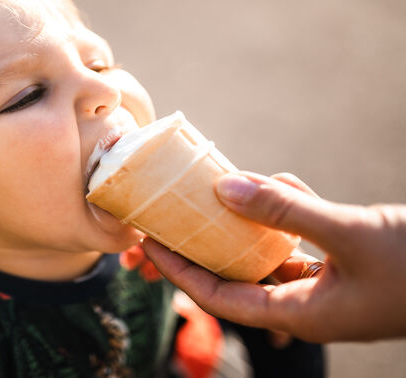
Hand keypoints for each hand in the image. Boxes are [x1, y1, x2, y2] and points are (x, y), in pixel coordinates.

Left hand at [142, 171, 405, 342]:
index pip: (220, 298)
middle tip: (166, 220)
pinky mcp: (347, 264)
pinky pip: (303, 241)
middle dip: (202, 247)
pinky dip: (288, 215)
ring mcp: (329, 285)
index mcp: (302, 313)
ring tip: (213, 195)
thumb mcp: (351, 232)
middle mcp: (309, 303)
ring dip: (245, 225)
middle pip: (237, 276)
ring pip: (268, 255)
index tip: (147, 245)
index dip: (180, 272)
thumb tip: (224, 188)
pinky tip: (279, 184)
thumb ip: (287, 211)